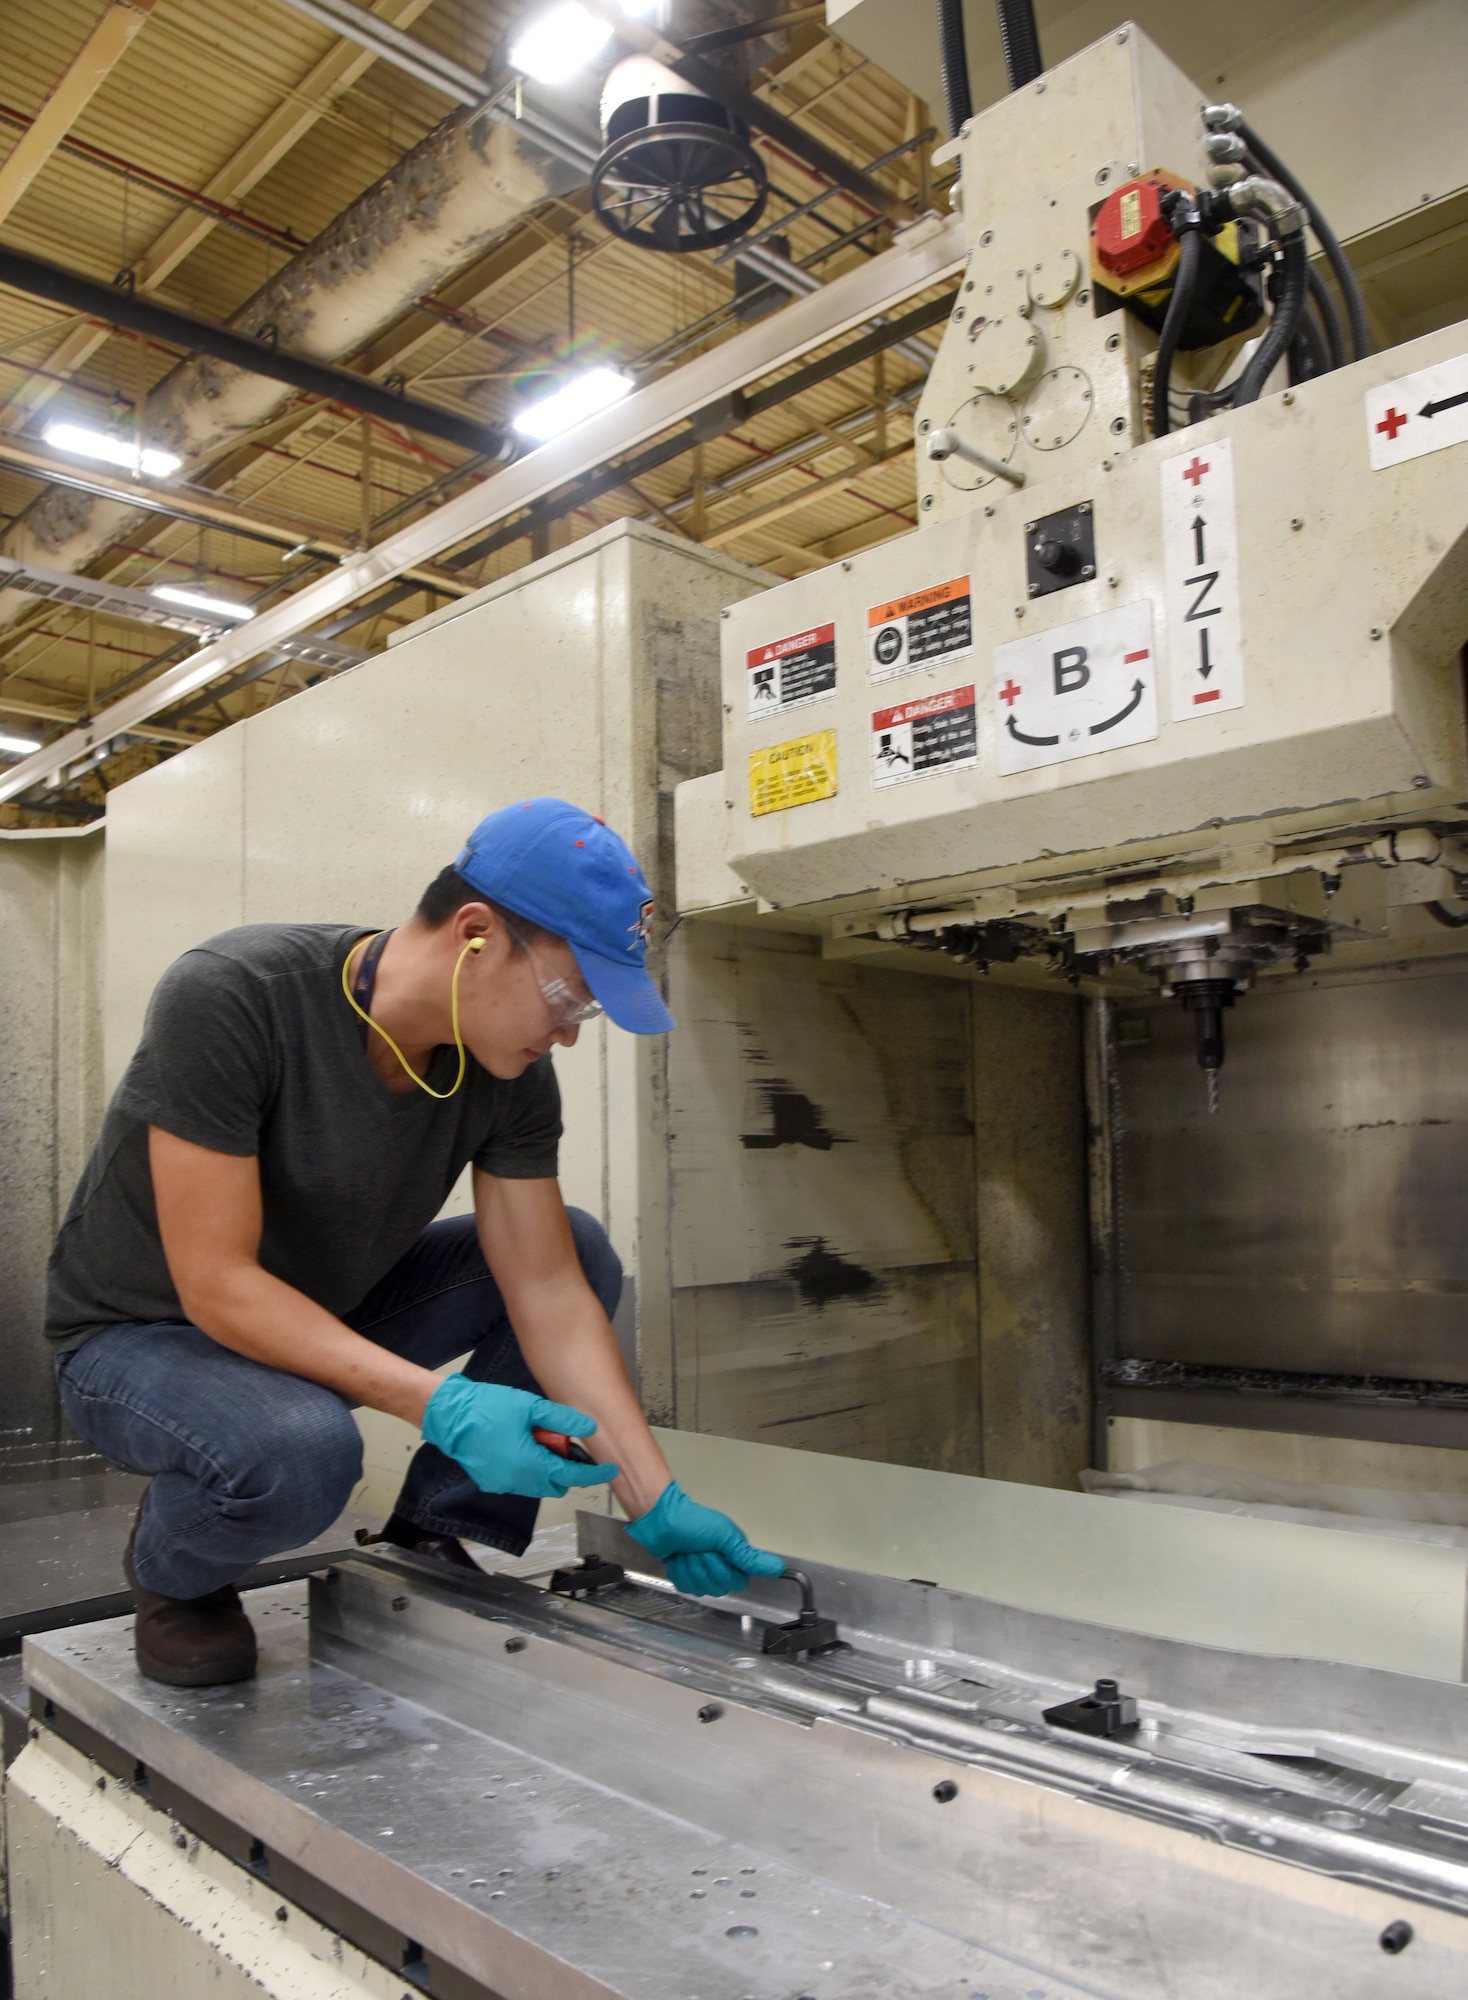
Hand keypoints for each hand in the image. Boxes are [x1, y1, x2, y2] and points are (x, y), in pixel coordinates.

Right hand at [422, 1377, 618, 1499]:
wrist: (451, 1416)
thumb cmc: (488, 1409)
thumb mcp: (531, 1407)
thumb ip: (562, 1420)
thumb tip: (588, 1428)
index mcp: (531, 1465)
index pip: (572, 1476)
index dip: (593, 1473)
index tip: (609, 1470)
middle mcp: (518, 1482)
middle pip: (556, 1484)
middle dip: (564, 1468)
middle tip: (556, 1440)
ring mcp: (503, 1484)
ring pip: (537, 1484)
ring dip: (544, 1468)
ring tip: (533, 1438)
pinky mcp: (490, 1482)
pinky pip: (518, 1481)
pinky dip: (526, 1469)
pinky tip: (517, 1445)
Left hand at [626, 1481, 784, 1596]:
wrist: (662, 1519)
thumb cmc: (694, 1522)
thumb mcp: (724, 1536)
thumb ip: (748, 1556)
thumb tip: (779, 1568)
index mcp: (734, 1556)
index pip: (738, 1581)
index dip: (724, 1569)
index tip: (715, 1552)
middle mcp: (721, 1567)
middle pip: (719, 1587)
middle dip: (705, 1567)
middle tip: (698, 1548)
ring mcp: (702, 1575)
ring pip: (701, 1589)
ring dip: (690, 1568)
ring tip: (685, 1551)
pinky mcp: (685, 1578)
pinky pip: (686, 1587)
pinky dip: (679, 1572)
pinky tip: (676, 1558)